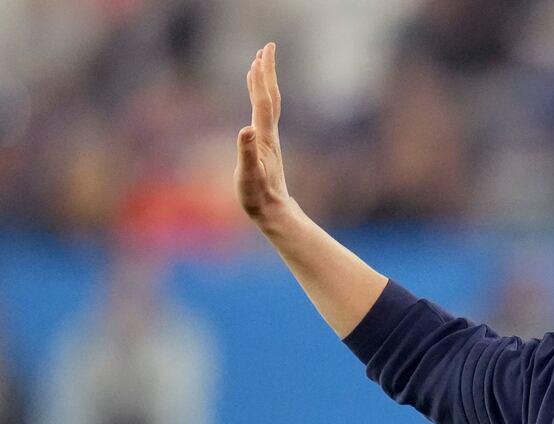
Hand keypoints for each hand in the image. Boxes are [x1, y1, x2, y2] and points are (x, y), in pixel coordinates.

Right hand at [235, 43, 290, 223]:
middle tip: (266, 48)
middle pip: (269, 97)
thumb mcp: (248, 175)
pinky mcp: (266, 148)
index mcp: (264, 137)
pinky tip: (257, 101)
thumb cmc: (259, 197)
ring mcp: (268, 141)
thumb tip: (244, 129)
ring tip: (259, 65)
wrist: (275, 213)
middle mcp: (269, 135)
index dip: (261, 77)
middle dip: (266, 72)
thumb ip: (247, 152)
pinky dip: (259, 101)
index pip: (263, 100)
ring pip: (268, 105)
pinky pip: (263, 117)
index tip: (261, 54)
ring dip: (264, 83)